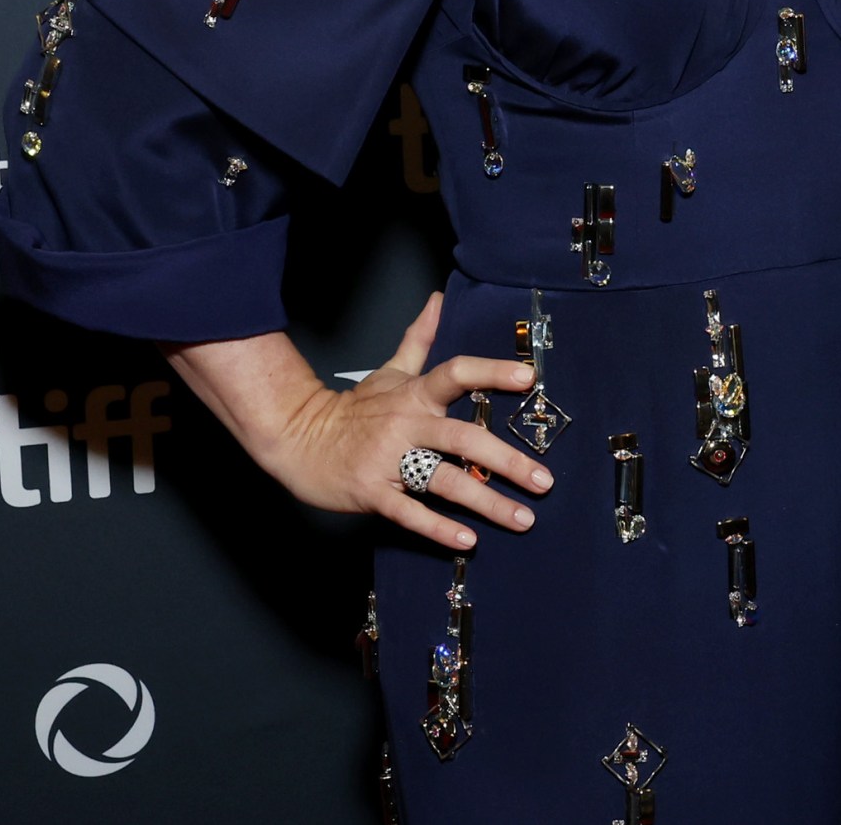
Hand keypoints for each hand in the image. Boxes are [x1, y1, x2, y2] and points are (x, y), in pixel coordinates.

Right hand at [259, 292, 551, 550]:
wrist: (297, 438)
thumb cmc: (352, 410)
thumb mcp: (388, 372)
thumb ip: (418, 339)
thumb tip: (438, 300)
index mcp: (413, 395)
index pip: (456, 374)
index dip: (492, 372)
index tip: (528, 379)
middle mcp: (406, 425)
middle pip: (462, 438)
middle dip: (507, 461)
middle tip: (544, 480)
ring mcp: (388, 460)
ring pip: (444, 481)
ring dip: (486, 503)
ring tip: (523, 519)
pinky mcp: (373, 493)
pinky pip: (410, 513)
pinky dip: (438, 528)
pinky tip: (468, 540)